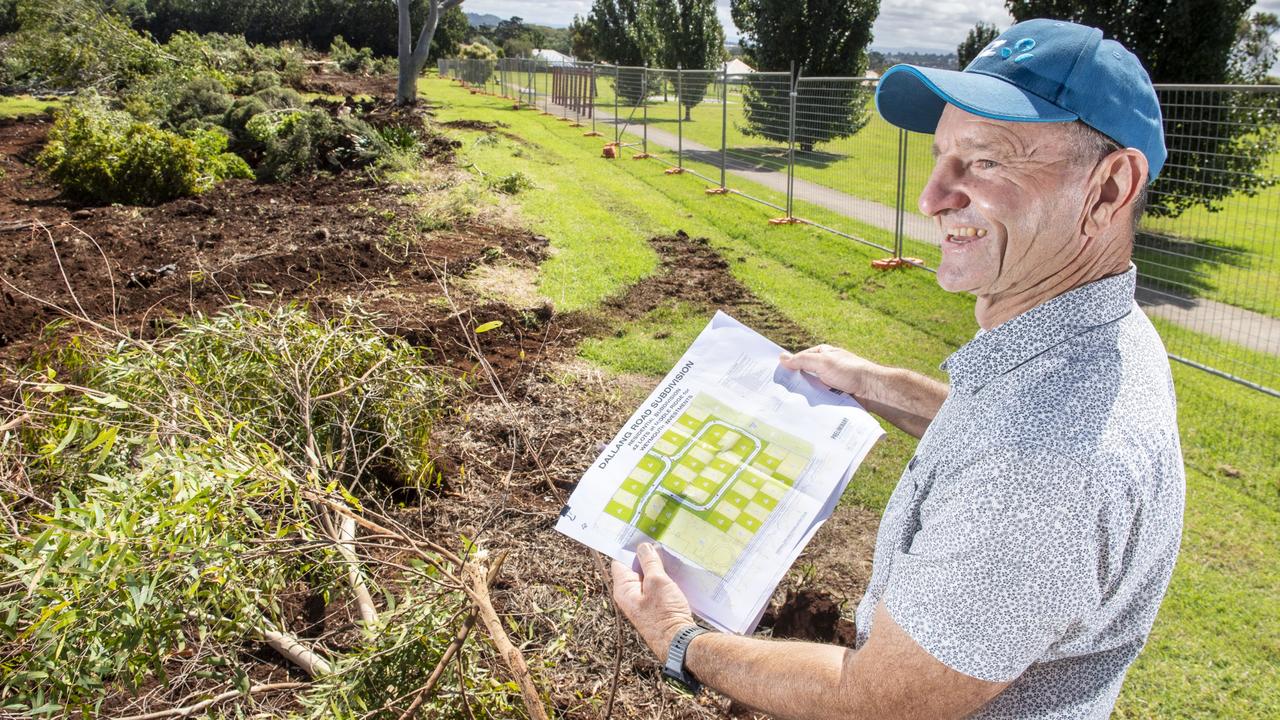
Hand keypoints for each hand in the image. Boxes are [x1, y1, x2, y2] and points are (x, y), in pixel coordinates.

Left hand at [611, 543, 696, 658]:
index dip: (628, 548)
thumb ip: (649, 562)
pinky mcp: (654, 607)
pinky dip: (663, 579)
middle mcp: (629, 596)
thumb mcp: (657, 581)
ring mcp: (642, 602)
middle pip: (634, 568)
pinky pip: (655, 587)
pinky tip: (674, 572)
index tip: (640, 536)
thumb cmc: (665, 613)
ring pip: (646, 577)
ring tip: (668, 555)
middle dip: (645, 557)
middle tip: (658, 542)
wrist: (679, 642)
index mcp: (623, 589)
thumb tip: (643, 547)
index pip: (619, 561)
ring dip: (656, 568)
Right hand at [780, 344, 884, 401]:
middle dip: (795, 383)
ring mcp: (830, 382)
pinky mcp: (835, 396)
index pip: (800, 359)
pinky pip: (819, 399)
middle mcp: (826, 367)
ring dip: (804, 395)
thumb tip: (781, 358)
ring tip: (788, 404)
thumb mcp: (822, 362)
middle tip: (778, 393)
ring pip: (811, 388)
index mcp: (823, 354)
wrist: (871, 390)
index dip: (788, 367)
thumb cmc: (849, 371)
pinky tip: (804, 409)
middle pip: (804, 375)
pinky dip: (814, 403)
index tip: (775, 377)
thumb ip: (801, 360)